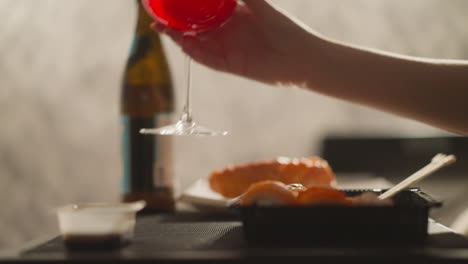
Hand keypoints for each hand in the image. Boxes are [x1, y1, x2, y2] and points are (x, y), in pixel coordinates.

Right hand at [152, 0, 317, 86]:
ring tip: (161, 27)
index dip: (186, 5)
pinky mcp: (229, 66)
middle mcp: (227, 32)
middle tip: (155, 13)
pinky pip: (206, 59)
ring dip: (179, 37)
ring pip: (197, 43)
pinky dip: (193, 52)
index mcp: (233, 16)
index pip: (203, 9)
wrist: (301, 59)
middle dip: (175, 21)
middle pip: (195, 27)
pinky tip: (181, 43)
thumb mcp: (261, 6)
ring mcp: (227, 49)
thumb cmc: (286, 29)